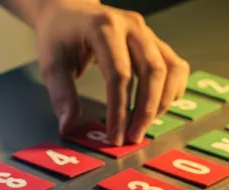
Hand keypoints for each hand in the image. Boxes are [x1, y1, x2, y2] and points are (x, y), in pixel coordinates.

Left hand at [34, 0, 189, 144]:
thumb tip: (69, 127)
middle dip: (145, 110)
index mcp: (104, 28)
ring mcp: (147, 33)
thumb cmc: (60, 35)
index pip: (119, 74)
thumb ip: (62, 95)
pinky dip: (173, 90)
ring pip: (170, 69)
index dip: (119, 110)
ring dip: (162, 102)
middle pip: (152, 71)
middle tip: (133, 137)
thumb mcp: (52, 63)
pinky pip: (176, 66)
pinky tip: (157, 106)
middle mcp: (132, 27)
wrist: (68, 11)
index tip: (114, 135)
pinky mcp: (155, 42)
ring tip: (144, 125)